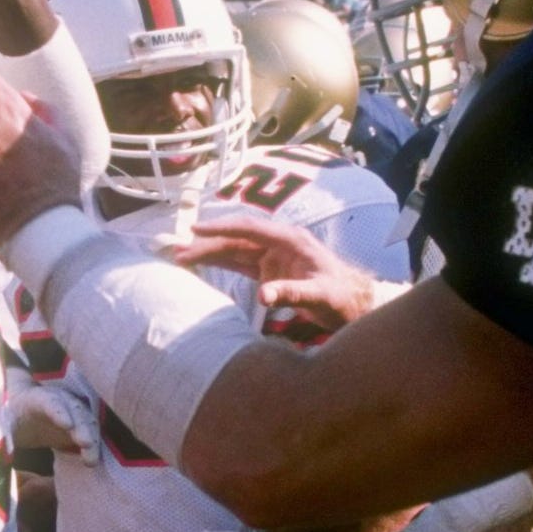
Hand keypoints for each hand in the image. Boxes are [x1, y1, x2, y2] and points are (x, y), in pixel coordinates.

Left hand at [6, 385, 101, 463]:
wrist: (19, 414)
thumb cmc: (9, 420)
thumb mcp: (3, 425)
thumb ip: (4, 434)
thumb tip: (1, 449)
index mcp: (34, 399)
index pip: (48, 401)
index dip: (58, 411)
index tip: (67, 425)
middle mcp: (57, 400)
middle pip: (74, 409)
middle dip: (82, 425)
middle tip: (87, 443)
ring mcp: (70, 410)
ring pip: (85, 420)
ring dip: (91, 438)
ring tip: (92, 459)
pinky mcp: (76, 424)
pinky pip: (87, 432)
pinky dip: (92, 445)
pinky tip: (91, 460)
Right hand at [171, 215, 382, 337]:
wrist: (354, 303)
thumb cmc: (342, 296)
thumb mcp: (321, 296)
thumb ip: (293, 293)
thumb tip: (263, 295)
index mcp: (290, 239)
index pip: (250, 228)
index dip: (222, 228)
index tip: (196, 230)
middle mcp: (278, 243)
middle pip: (236, 239)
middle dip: (207, 244)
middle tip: (178, 252)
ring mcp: (272, 256)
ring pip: (234, 250)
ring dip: (209, 252)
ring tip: (181, 256)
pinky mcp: (269, 270)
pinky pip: (239, 263)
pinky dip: (220, 262)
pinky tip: (200, 263)